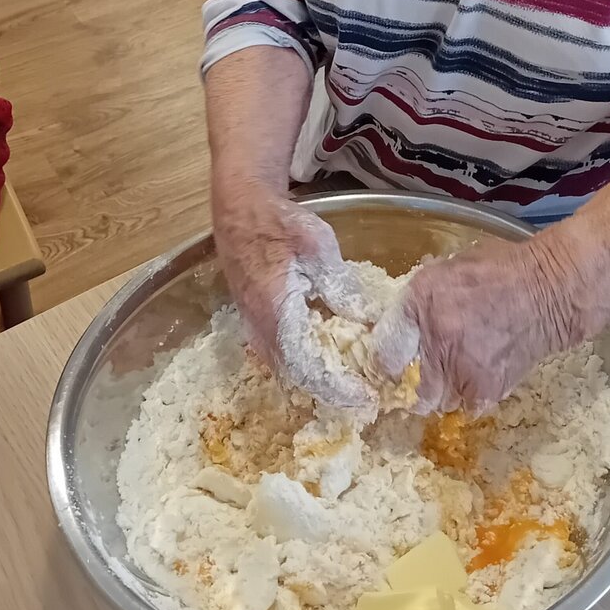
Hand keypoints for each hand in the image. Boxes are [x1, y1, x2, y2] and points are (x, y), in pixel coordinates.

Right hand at [212, 174, 373, 411]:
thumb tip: (366, 321)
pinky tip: (333, 358)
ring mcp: (255, 330)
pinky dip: (309, 365)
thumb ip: (340, 286)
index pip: (307, 369)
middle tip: (369, 396)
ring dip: (321, 380)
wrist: (241, 211)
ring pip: (289, 370)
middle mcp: (260, 332)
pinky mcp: (258, 324)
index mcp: (275, 315)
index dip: (337, 389)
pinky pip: (284, 356)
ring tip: (355, 382)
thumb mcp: (318, 246)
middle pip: (298, 378)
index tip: (366, 399)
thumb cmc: (279, 225)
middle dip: (333, 391)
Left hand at [373, 225, 609, 412]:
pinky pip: (460, 403)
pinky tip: (476, 369)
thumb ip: (417, 299)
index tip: (388, 360)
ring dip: (436, 386)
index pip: (383, 348)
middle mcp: (437, 337)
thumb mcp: (448, 270)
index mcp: (422, 300)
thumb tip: (394, 327)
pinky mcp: (483, 392)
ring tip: (454, 365)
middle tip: (418, 368)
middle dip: (406, 378)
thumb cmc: (498, 273)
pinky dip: (464, 392)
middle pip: (401, 382)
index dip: (383, 357)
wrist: (550, 292)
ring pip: (431, 397)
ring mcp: (460, 369)